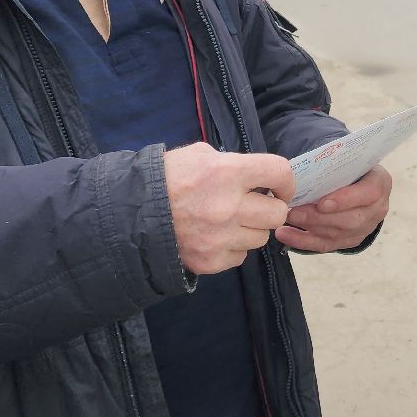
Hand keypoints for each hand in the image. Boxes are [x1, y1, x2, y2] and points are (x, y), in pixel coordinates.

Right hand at [162, 143, 294, 274]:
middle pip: (277, 213)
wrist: (130, 214)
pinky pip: (240, 257)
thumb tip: (257, 176)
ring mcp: (220, 237)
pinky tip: (215, 237)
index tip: (280, 187)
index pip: (279, 172)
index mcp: (226, 173)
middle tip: (257, 206)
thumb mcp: (198, 155)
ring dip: (251, 229)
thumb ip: (232, 163)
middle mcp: (228, 207)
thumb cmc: (165, 179)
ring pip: (261, 238)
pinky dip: (232, 248)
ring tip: (230, 222)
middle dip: (271, 208)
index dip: (286, 180)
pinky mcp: (211, 261)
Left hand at [279, 165, 391, 251]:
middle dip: (318, 218)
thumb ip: (331, 166)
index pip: (369, 194)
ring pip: (338, 234)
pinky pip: (327, 244)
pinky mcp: (350, 240)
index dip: (346, 200)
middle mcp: (377, 208)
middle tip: (293, 212)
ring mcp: (365, 227)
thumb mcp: (345, 161)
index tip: (322, 203)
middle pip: (351, 219)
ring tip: (285, 221)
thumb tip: (299, 171)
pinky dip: (303, 241)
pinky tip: (285, 234)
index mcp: (379, 183)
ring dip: (309, 228)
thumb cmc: (346, 168)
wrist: (354, 182)